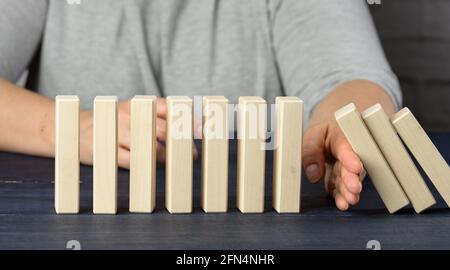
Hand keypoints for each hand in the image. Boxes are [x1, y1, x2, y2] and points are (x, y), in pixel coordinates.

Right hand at [79, 98, 197, 168]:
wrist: (74, 129)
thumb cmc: (116, 124)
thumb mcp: (137, 113)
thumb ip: (162, 118)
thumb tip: (194, 130)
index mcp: (141, 104)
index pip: (171, 108)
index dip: (190, 118)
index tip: (207, 128)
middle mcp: (131, 114)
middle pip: (164, 129)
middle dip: (182, 143)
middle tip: (193, 155)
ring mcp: (117, 131)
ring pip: (150, 146)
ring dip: (167, 157)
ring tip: (176, 164)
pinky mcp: (106, 150)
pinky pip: (133, 161)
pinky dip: (146, 167)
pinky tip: (154, 170)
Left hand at [302, 120, 363, 210]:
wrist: (330, 130)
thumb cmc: (323, 131)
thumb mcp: (313, 134)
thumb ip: (311, 151)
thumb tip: (313, 173)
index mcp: (339, 136)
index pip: (345, 146)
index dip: (350, 157)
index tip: (355, 167)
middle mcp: (345, 153)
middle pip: (348, 166)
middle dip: (351, 178)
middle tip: (354, 188)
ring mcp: (344, 166)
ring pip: (345, 179)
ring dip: (347, 190)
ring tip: (349, 199)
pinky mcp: (339, 176)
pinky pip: (339, 186)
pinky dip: (340, 195)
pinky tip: (342, 203)